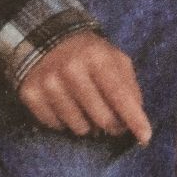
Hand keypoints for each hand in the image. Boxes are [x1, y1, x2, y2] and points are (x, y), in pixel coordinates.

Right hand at [18, 31, 151, 144]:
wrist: (47, 38)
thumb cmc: (89, 54)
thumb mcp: (114, 59)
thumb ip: (128, 86)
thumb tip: (135, 119)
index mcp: (98, 57)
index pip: (119, 94)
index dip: (134, 118)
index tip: (145, 138)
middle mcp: (72, 69)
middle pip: (101, 118)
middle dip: (112, 125)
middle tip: (113, 122)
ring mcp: (49, 83)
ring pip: (79, 127)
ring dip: (88, 125)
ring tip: (86, 107)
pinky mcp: (31, 95)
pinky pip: (56, 126)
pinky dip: (65, 122)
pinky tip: (66, 105)